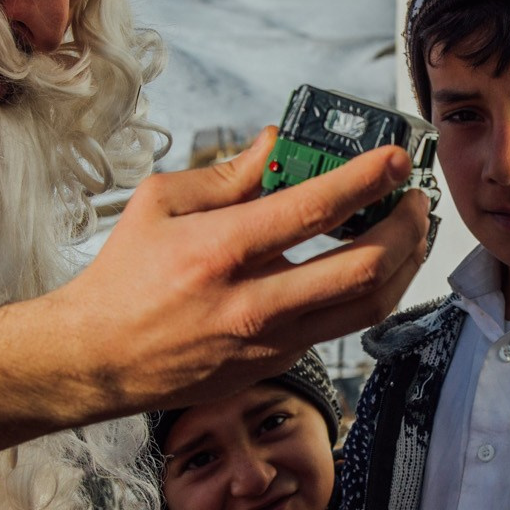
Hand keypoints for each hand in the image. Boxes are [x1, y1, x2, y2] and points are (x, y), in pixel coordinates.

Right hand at [0, 130, 430, 509]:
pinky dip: (365, 294)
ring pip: (365, 306)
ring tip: (408, 234)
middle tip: (413, 200)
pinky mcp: (273, 365)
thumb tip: (276, 144)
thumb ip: (226, 174)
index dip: (366, 179)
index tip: (395, 158)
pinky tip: (370, 268)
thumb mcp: (162, 203)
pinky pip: (338, 328)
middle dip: (404, 228)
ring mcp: (268, 341)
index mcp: (222, 249)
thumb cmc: (123, 275)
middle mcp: (252, 301)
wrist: (97, 358)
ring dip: (400, 266)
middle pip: (363, 267)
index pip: (314, 208)